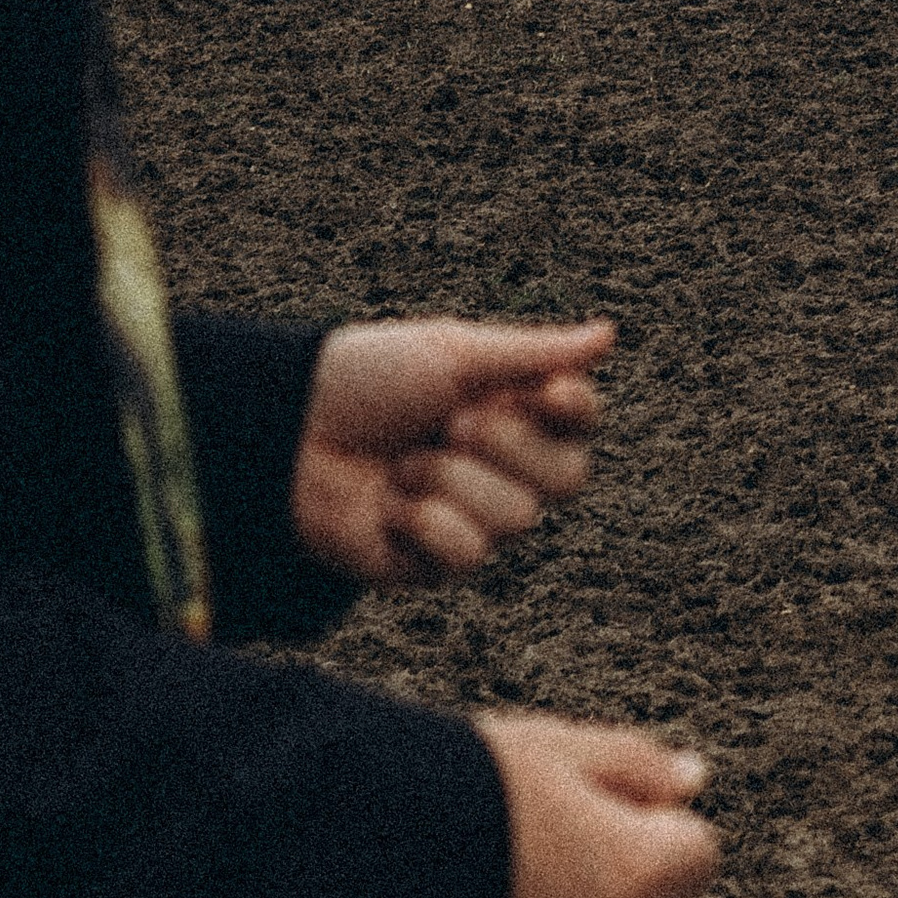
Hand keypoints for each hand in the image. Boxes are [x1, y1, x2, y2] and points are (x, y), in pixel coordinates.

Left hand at [291, 316, 610, 584]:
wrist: (287, 432)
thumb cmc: (366, 380)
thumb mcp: (451, 355)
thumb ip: (533, 354)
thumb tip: (610, 334)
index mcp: (511, 410)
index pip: (582, 423)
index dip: (575, 412)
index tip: (548, 393)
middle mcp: (501, 467)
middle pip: (567, 479)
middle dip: (507, 446)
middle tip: (450, 423)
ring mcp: (470, 518)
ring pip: (515, 518)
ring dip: (450, 481)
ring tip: (400, 464)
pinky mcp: (432, 563)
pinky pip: (466, 555)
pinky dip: (425, 524)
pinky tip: (388, 507)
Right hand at [473, 715, 718, 897]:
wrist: (352, 880)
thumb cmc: (456, 794)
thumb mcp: (549, 751)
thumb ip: (632, 763)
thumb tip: (694, 778)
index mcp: (636, 871)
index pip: (699, 852)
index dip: (655, 822)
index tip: (606, 805)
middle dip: (641, 885)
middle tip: (570, 843)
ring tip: (524, 884)